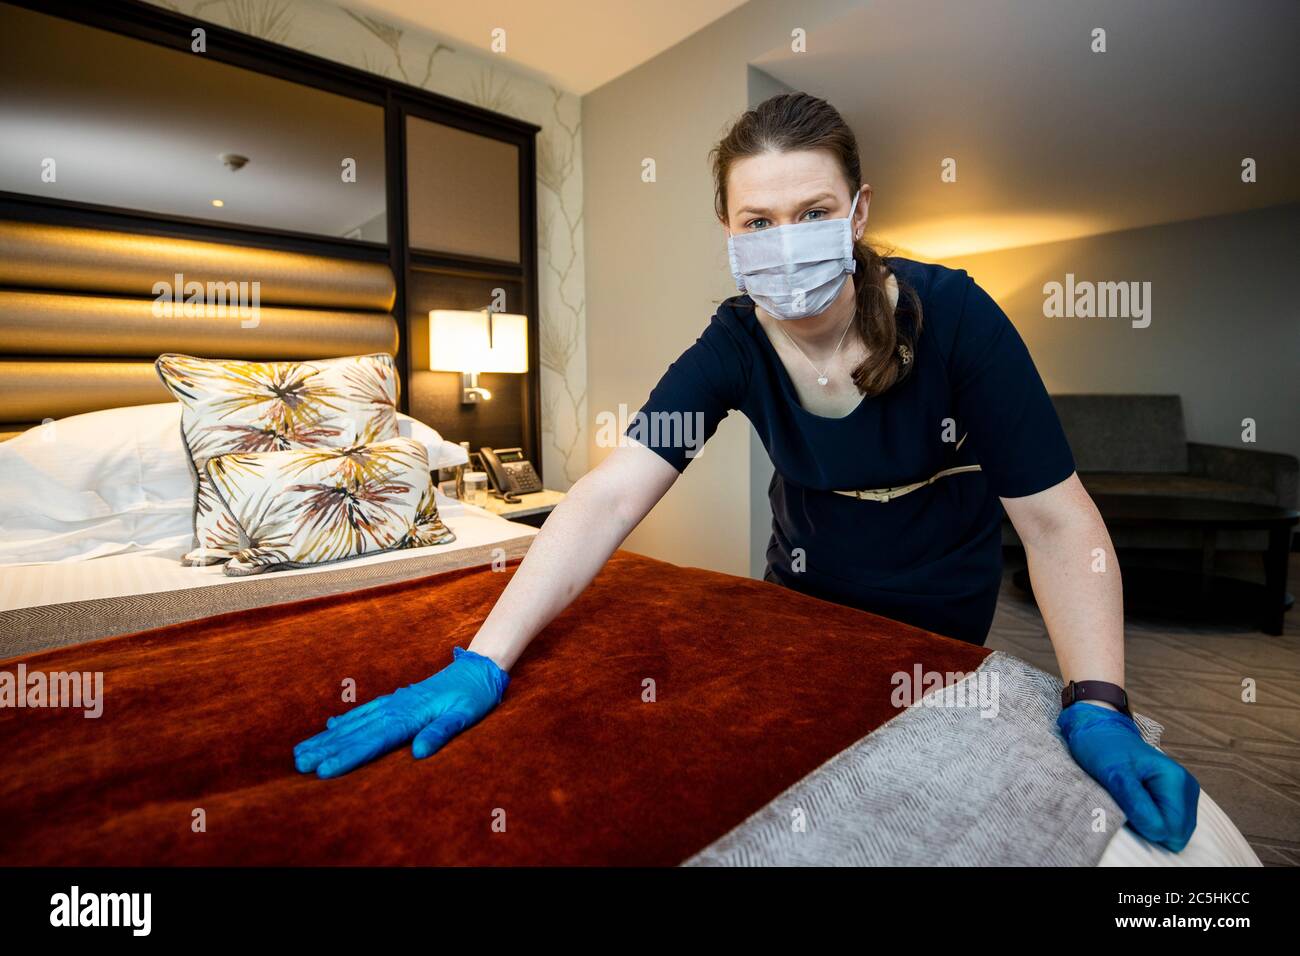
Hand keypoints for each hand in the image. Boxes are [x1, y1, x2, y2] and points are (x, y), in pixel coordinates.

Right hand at [294, 647, 509, 778]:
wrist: (477, 669)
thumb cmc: (473, 696)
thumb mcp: (465, 715)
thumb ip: (441, 731)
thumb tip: (419, 752)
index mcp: (411, 715)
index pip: (373, 741)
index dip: (347, 757)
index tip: (322, 771)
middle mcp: (396, 708)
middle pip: (356, 732)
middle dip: (326, 749)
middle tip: (298, 763)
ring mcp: (395, 702)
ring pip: (355, 722)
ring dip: (329, 737)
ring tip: (302, 750)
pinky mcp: (397, 700)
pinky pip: (366, 711)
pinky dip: (347, 720)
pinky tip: (330, 726)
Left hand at [1057, 701, 1198, 850]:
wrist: (1099, 730)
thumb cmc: (1103, 747)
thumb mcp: (1113, 773)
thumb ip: (1136, 802)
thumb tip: (1158, 831)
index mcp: (1176, 781)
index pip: (1173, 831)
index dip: (1147, 827)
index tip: (1126, 805)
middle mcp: (1187, 788)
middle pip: (1176, 834)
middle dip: (1150, 826)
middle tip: (1126, 802)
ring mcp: (1183, 793)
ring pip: (1173, 831)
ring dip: (1149, 822)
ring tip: (1130, 799)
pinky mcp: (1175, 797)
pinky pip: (1168, 822)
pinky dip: (1150, 818)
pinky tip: (1136, 801)